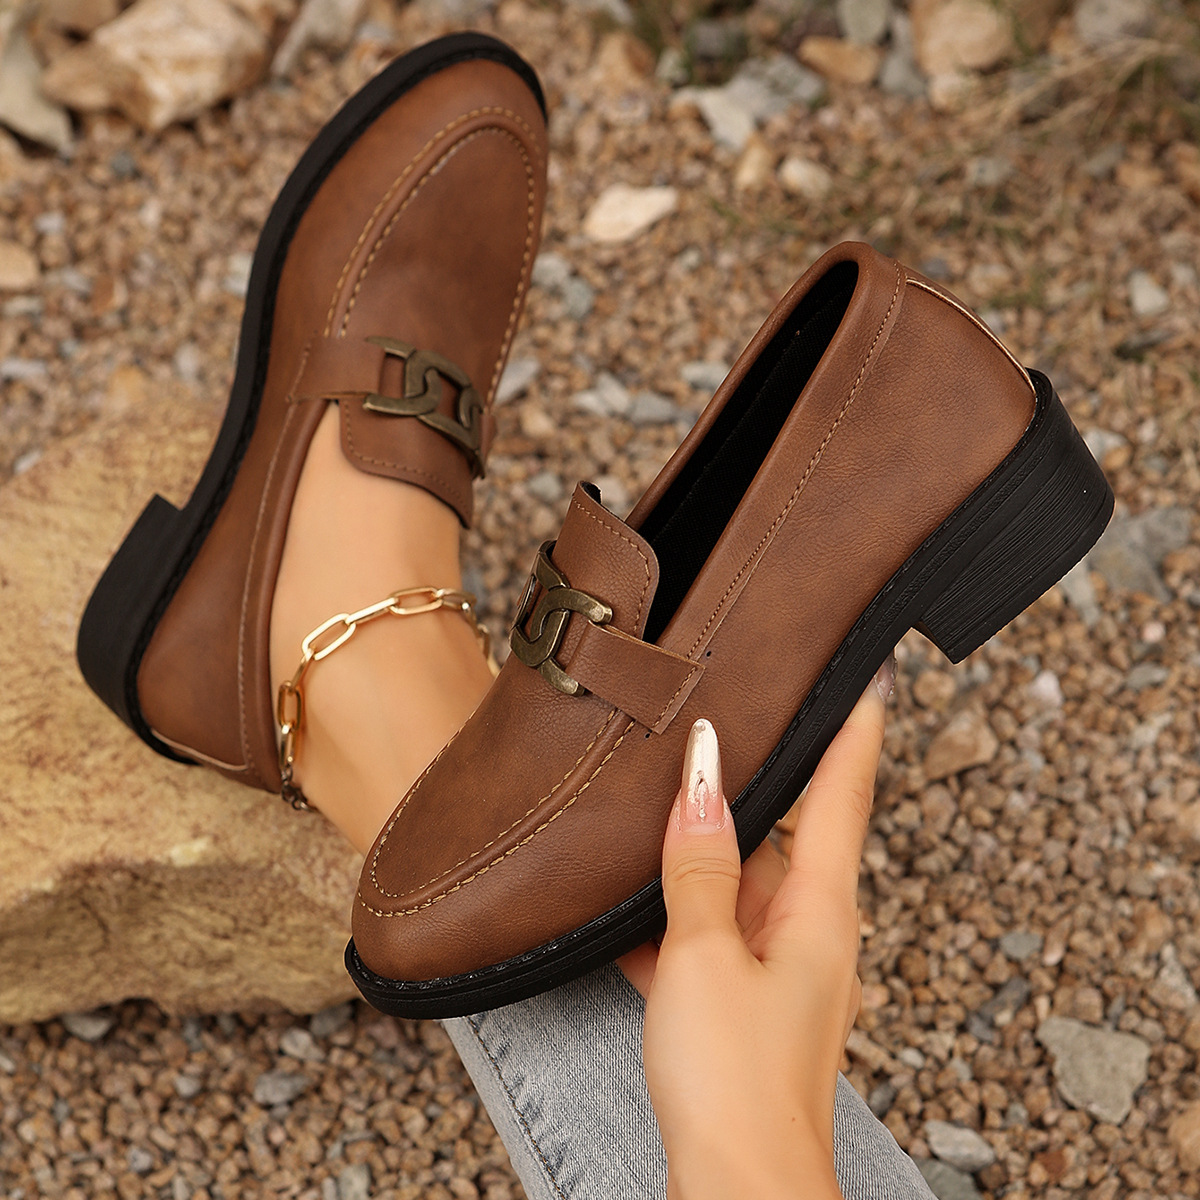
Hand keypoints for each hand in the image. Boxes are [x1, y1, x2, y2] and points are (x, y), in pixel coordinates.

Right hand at [619, 663, 891, 1199]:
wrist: (738, 1187)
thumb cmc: (736, 1080)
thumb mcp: (705, 951)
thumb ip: (700, 859)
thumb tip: (702, 771)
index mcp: (823, 907)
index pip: (844, 792)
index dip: (853, 727)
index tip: (864, 669)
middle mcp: (812, 929)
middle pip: (786, 832)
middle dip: (753, 782)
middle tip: (724, 722)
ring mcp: (779, 967)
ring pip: (739, 884)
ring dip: (702, 853)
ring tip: (660, 804)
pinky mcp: (746, 1002)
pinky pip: (713, 937)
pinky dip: (678, 917)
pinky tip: (628, 906)